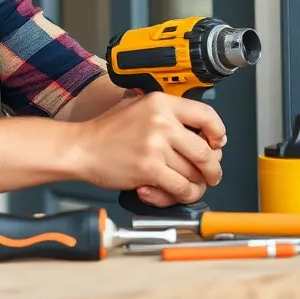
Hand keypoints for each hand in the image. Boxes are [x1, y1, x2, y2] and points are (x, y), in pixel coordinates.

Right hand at [73, 92, 226, 207]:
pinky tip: (172, 193)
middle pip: (205, 151)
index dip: (218, 133)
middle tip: (210, 175)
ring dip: (195, 186)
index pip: (206, 115)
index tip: (217, 143)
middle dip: (213, 169)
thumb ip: (168, 114)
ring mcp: (155, 146)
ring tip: (186, 187)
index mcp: (161, 103)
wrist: (82, 148)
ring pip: (194, 173)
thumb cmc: (107, 130)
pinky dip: (182, 195)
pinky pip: (180, 188)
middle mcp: (162, 121)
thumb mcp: (139, 107)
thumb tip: (201, 133)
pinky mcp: (149, 168)